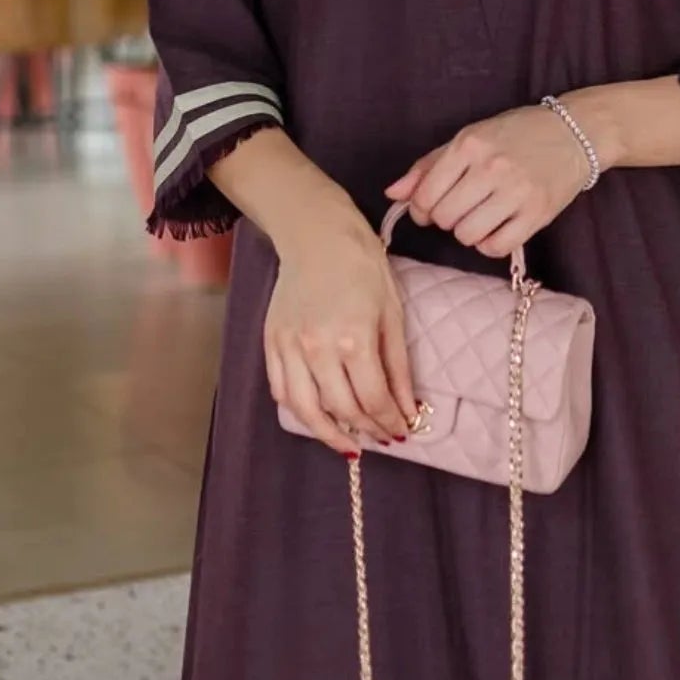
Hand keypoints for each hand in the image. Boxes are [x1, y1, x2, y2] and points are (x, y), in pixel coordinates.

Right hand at [264, 200, 418, 457]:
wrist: (318, 236)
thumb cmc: (363, 267)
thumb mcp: (392, 312)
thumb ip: (398, 367)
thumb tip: (408, 408)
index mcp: (353, 337)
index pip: (373, 399)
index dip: (391, 421)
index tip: (403, 430)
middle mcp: (317, 347)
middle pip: (343, 409)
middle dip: (368, 430)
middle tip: (383, 436)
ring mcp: (289, 346)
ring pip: (306, 410)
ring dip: (329, 434)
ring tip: (348, 444)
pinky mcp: (271, 341)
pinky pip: (281, 390)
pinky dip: (298, 411)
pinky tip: (317, 416)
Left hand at [383, 104, 591, 255]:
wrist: (574, 132)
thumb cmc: (516, 134)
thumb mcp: (470, 138)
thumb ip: (429, 166)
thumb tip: (393, 194)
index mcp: (469, 144)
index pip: (426, 195)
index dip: (422, 209)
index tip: (431, 207)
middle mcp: (491, 167)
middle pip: (444, 218)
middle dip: (446, 218)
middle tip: (462, 207)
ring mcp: (516, 191)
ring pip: (467, 235)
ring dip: (468, 232)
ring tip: (481, 216)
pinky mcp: (538, 213)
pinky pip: (497, 247)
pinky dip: (490, 244)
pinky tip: (497, 227)